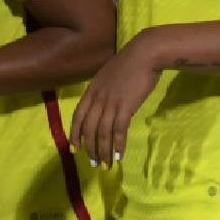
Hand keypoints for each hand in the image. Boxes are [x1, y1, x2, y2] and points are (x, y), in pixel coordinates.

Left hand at [69, 33, 161, 167]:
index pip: (78, 116)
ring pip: (102, 133)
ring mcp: (110, 103)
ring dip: (103, 151)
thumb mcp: (108, 76)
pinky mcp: (126, 107)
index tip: (74, 148)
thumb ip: (102, 90)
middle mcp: (97, 98)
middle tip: (92, 163)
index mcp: (91, 91)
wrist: (145, 54)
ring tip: (105, 165)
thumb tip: (101, 103)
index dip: (75, 134)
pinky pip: (118, 130)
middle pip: (88, 128)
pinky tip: (118, 156)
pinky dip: (117, 145)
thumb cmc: (129, 63)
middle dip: (89, 148)